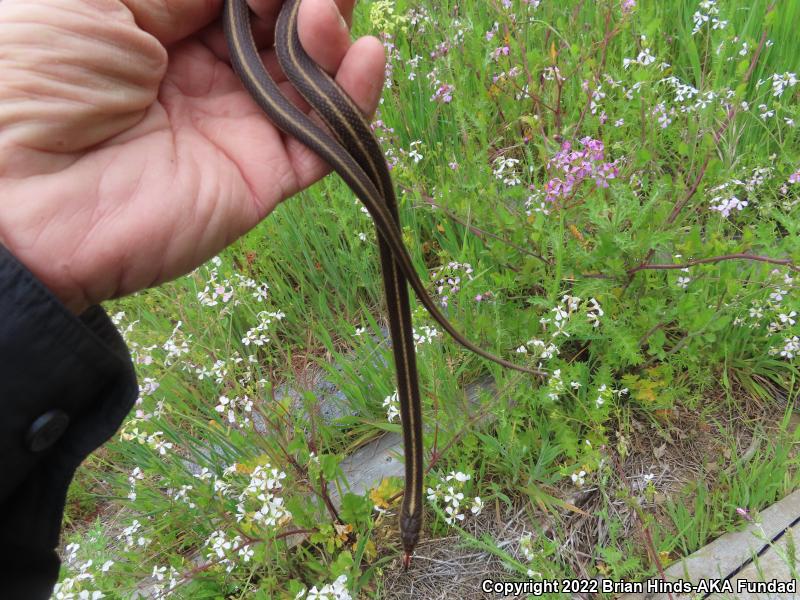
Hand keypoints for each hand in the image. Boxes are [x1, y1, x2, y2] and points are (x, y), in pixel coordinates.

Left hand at [0, 0, 384, 313]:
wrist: (14, 194)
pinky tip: (363, 57)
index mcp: (160, 25)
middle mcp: (204, 76)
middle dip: (309, 2)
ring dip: (330, 41)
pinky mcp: (260, 179)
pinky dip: (354, 104)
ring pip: (312, 81)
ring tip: (326, 18)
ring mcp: (236, 129)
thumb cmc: (34, 73)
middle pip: (284, 32)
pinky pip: (323, 142)